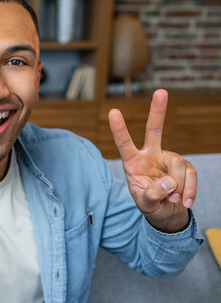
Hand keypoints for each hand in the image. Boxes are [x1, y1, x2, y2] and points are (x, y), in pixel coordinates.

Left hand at [108, 89, 195, 232]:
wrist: (167, 212)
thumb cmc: (150, 203)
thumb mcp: (145, 203)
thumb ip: (152, 194)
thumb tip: (170, 183)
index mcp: (133, 162)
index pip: (124, 144)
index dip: (119, 129)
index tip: (112, 112)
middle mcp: (150, 155)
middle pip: (154, 130)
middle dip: (158, 110)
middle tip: (161, 91)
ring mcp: (168, 158)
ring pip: (178, 165)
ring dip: (179, 186)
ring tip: (174, 199)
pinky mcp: (184, 166)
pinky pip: (191, 175)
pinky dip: (190, 191)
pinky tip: (185, 201)